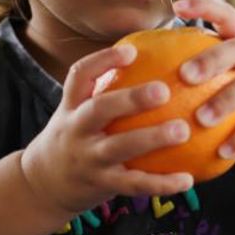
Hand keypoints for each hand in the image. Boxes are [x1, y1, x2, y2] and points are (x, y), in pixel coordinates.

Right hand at [19, 41, 197, 213]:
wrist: (45, 184)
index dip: (102, 60)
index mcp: (72, 106)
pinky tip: (188, 179)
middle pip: (99, 110)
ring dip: (152, 139)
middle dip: (130, 99)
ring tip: (184, 131)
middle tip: (164, 90)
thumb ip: (110, 90)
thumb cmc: (78, 137)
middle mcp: (76, 130)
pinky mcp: (102, 184)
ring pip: (118, 148)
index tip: (131, 50)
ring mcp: (88, 158)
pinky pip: (134, 184)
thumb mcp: (80, 112)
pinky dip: (162, 183)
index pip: (80, 75)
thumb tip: (161, 60)